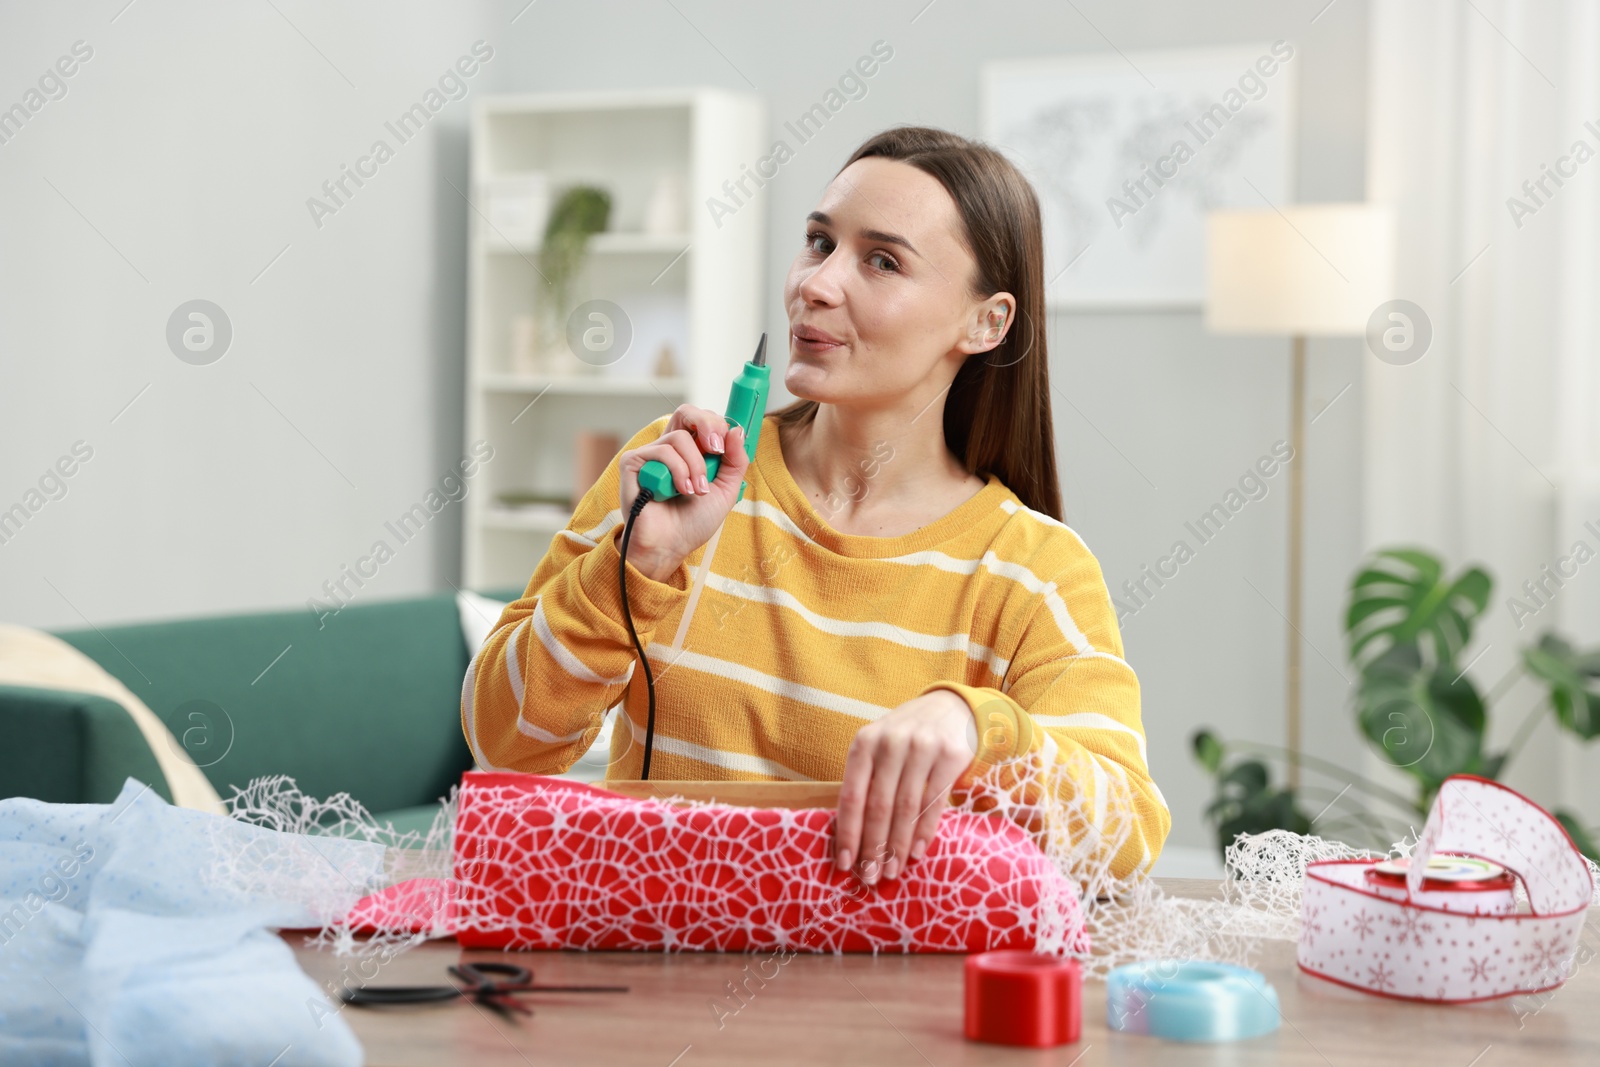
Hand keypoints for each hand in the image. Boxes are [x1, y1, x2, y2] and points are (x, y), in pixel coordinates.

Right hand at [616, 404, 750, 580]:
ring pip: (679, 438)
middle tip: (716, 449)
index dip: (717, 424)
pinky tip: (679, 491)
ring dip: (695, 466)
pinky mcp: (633, 463)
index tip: (726, 445)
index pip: (702, 419)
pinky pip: (661, 451)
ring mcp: (650, 455)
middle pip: (686, 412)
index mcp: (690, 451)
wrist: (671, 546)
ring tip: (695, 491)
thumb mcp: (725, 490)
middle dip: (707, 426)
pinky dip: (677, 471)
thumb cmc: (693, 521)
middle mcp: (669, 448)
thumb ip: (736, 460)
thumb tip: (737, 430)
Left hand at [834, 689, 977, 884]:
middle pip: (878, 806)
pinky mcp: (949, 755)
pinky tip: (917, 853)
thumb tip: (852, 837)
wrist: (952, 707)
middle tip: (871, 877)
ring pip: (905, 808)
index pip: (852, 796)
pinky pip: (933, 802)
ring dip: (898, 846)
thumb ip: (866, 781)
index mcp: (864, 742)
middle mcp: (890, 743)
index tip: (845, 864)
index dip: (848, 833)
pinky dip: (924, 832)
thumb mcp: (880, 747)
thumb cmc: (907, 736)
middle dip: (873, 847)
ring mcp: (922, 747)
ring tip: (893, 870)